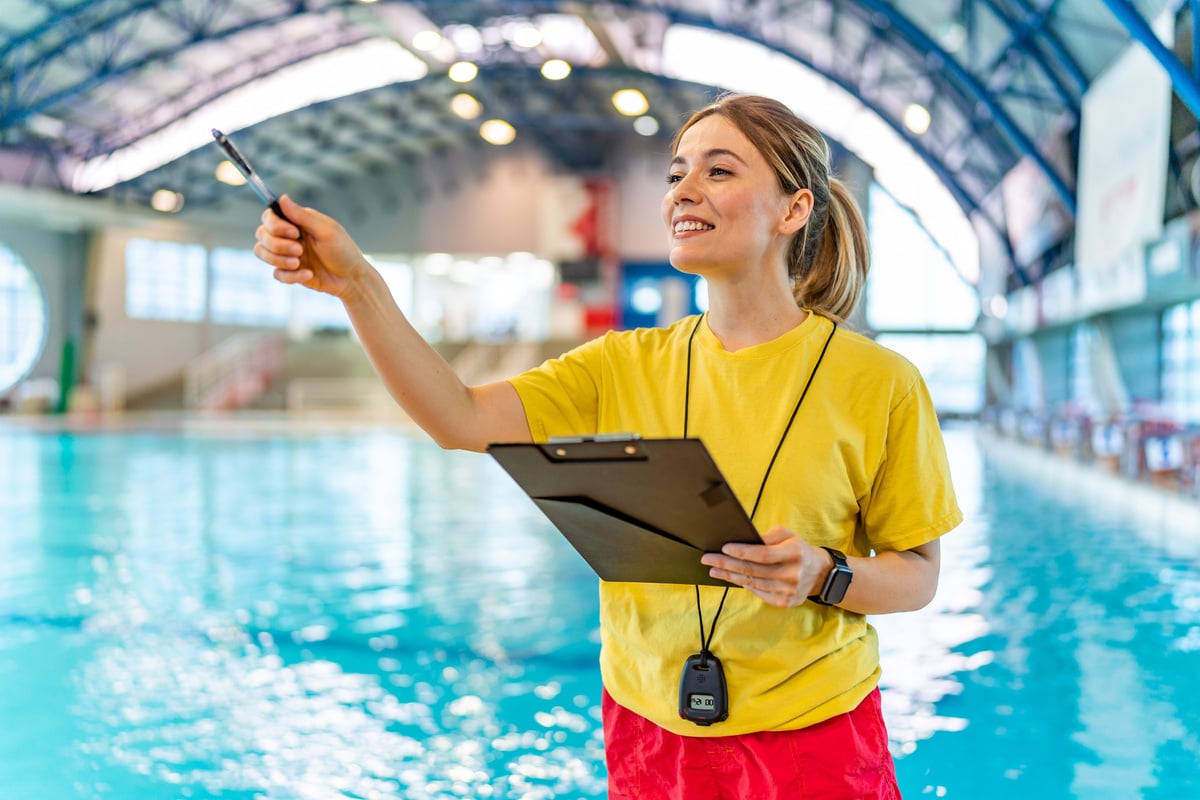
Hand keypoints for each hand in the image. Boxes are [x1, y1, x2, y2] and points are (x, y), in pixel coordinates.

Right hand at [254, 194, 370, 297]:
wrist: (351, 279)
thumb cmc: (343, 251)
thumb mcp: (326, 231)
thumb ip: (302, 216)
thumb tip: (283, 197)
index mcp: (297, 222)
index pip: (269, 216)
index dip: (275, 225)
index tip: (294, 233)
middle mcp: (288, 236)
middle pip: (261, 234)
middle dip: (277, 245)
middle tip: (300, 250)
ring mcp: (287, 254)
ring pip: (262, 252)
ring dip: (279, 259)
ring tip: (299, 264)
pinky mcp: (289, 271)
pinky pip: (276, 273)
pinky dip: (291, 276)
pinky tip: (309, 275)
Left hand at [700, 526, 831, 607]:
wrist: (819, 573)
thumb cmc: (798, 549)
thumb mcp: (788, 535)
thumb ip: (768, 537)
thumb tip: (743, 541)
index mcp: (794, 553)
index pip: (763, 554)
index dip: (742, 552)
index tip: (724, 548)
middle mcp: (792, 574)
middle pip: (753, 570)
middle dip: (727, 564)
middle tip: (708, 559)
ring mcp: (788, 591)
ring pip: (752, 583)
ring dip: (730, 576)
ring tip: (714, 569)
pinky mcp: (784, 602)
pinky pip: (758, 593)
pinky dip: (743, 585)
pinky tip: (731, 578)